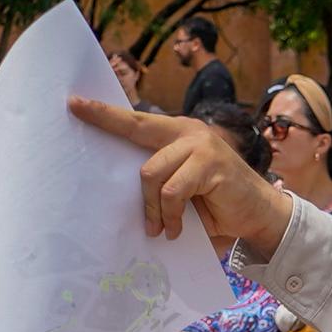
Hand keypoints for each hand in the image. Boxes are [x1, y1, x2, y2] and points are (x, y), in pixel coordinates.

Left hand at [67, 96, 287, 255]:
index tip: (76, 103)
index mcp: (177, 135)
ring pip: (151, 173)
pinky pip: (173, 191)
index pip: (137, 122)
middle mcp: (188, 132)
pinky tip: (177, 229)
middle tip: (74, 110)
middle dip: (106, 122)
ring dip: (153, 208)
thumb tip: (116, 190)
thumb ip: (157, 181)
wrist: (258, 215)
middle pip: (137, 129)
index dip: (106, 114)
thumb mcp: (179, 189)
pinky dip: (171, 215)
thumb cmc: (214, 206)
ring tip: (162, 228)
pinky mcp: (211, 165)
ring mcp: (201, 145)